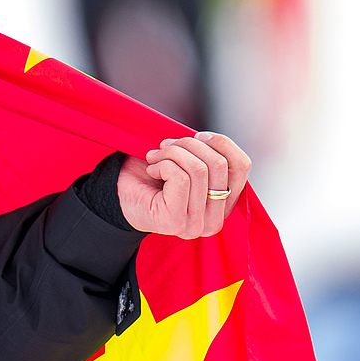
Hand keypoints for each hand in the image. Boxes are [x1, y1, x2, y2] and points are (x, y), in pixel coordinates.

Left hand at [117, 133, 252, 238]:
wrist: (117, 195)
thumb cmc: (152, 178)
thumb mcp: (188, 162)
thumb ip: (208, 156)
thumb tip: (209, 139)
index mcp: (223, 205)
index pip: (242, 166)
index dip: (222, 142)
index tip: (197, 135)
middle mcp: (214, 221)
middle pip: (220, 164)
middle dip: (189, 145)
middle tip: (166, 145)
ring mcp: (196, 225)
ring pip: (199, 169)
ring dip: (172, 153)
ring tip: (155, 157)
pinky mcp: (176, 222)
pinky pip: (181, 178)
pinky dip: (163, 165)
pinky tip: (152, 171)